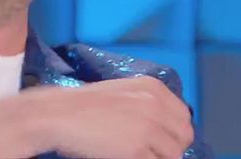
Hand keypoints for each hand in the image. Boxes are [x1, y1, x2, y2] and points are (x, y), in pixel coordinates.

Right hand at [0, 76, 193, 158]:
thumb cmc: (82, 106)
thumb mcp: (123, 93)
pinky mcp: (137, 150)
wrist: (56, 114)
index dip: (174, 133)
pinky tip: (124, 158)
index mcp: (153, 87)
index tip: (161, 142)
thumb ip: (147, 105)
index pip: (183, 116)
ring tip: (134, 155)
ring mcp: (148, 127)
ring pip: (173, 156)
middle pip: (183, 137)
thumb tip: (165, 129)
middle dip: (171, 149)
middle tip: (150, 153)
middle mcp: (155, 104)